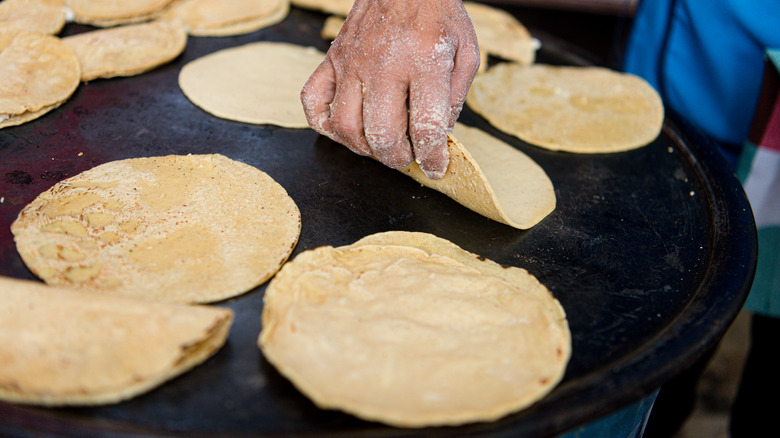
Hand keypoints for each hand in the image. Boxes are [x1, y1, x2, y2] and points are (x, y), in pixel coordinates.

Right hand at [300, 0, 479, 178]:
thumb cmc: (438, 16)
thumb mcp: (466, 52)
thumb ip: (456, 98)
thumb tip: (439, 137)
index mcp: (424, 62)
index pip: (425, 127)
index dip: (431, 158)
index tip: (435, 168)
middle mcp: (384, 64)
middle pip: (382, 134)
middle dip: (398, 158)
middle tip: (408, 156)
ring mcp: (351, 62)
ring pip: (345, 126)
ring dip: (364, 149)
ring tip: (381, 146)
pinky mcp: (332, 60)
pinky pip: (312, 102)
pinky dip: (324, 126)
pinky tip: (346, 129)